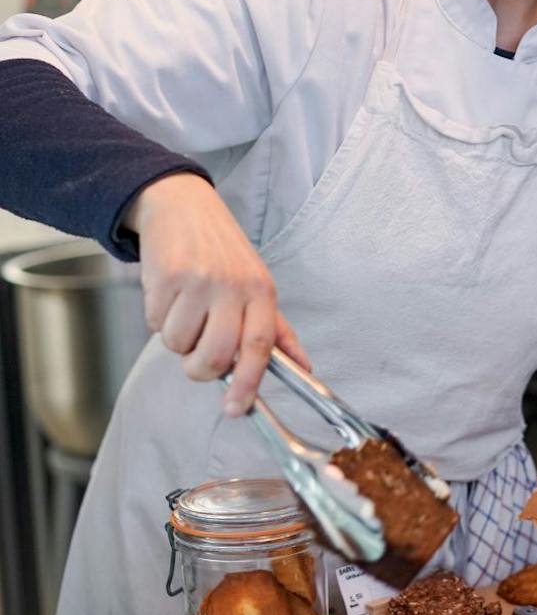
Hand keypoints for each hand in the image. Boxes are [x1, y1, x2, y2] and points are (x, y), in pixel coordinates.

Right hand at [124, 173, 309, 415]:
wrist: (182, 205)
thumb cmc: (221, 253)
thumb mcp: (257, 284)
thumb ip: (276, 330)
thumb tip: (304, 368)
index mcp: (262, 291)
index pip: (260, 345)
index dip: (248, 382)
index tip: (237, 409)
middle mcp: (233, 285)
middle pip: (217, 354)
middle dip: (200, 369)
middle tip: (195, 358)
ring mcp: (199, 280)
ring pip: (179, 344)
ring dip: (175, 338)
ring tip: (182, 309)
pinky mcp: (166, 276)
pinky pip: (154, 322)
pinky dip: (156, 317)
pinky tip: (167, 292)